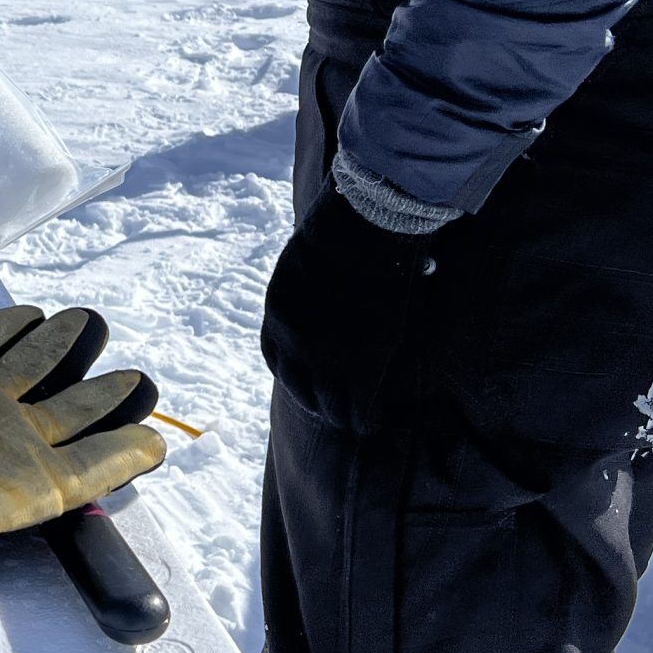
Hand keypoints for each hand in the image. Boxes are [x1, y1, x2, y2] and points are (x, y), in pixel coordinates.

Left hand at [261, 180, 436, 431]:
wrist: (365, 230)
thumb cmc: (344, 230)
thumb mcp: (307, 258)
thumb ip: (311, 283)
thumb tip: (327, 287)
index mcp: (277, 314)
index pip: (276, 358)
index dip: (294, 373)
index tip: (308, 381)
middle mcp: (293, 342)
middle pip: (299, 388)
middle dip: (317, 402)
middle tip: (334, 410)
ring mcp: (325, 358)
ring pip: (329, 406)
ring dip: (343, 417)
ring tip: (357, 422)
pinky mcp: (361, 368)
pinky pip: (360, 408)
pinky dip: (368, 419)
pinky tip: (376, 422)